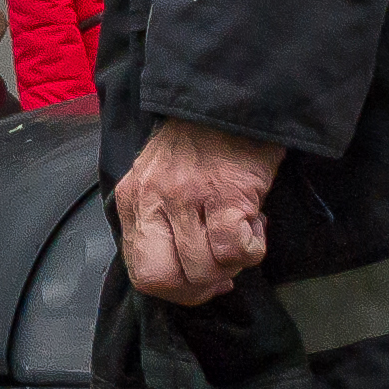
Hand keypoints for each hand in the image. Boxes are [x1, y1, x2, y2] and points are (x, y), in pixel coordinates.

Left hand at [113, 117, 282, 305]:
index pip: (140, 272)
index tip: (204, 277)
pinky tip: (255, 225)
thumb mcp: (161, 180)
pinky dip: (251, 250)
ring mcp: (183, 196)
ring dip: (232, 264)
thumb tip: (192, 275)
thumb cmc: (201, 144)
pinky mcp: (223, 194)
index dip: (177, 288)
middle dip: (197, 289)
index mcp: (133, 199)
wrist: (231, 99)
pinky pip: (233, 251)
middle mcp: (150, 200)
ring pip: (203, 269)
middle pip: (160, 279)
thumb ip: (162, 223)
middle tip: (223, 268)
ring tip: (243, 231)